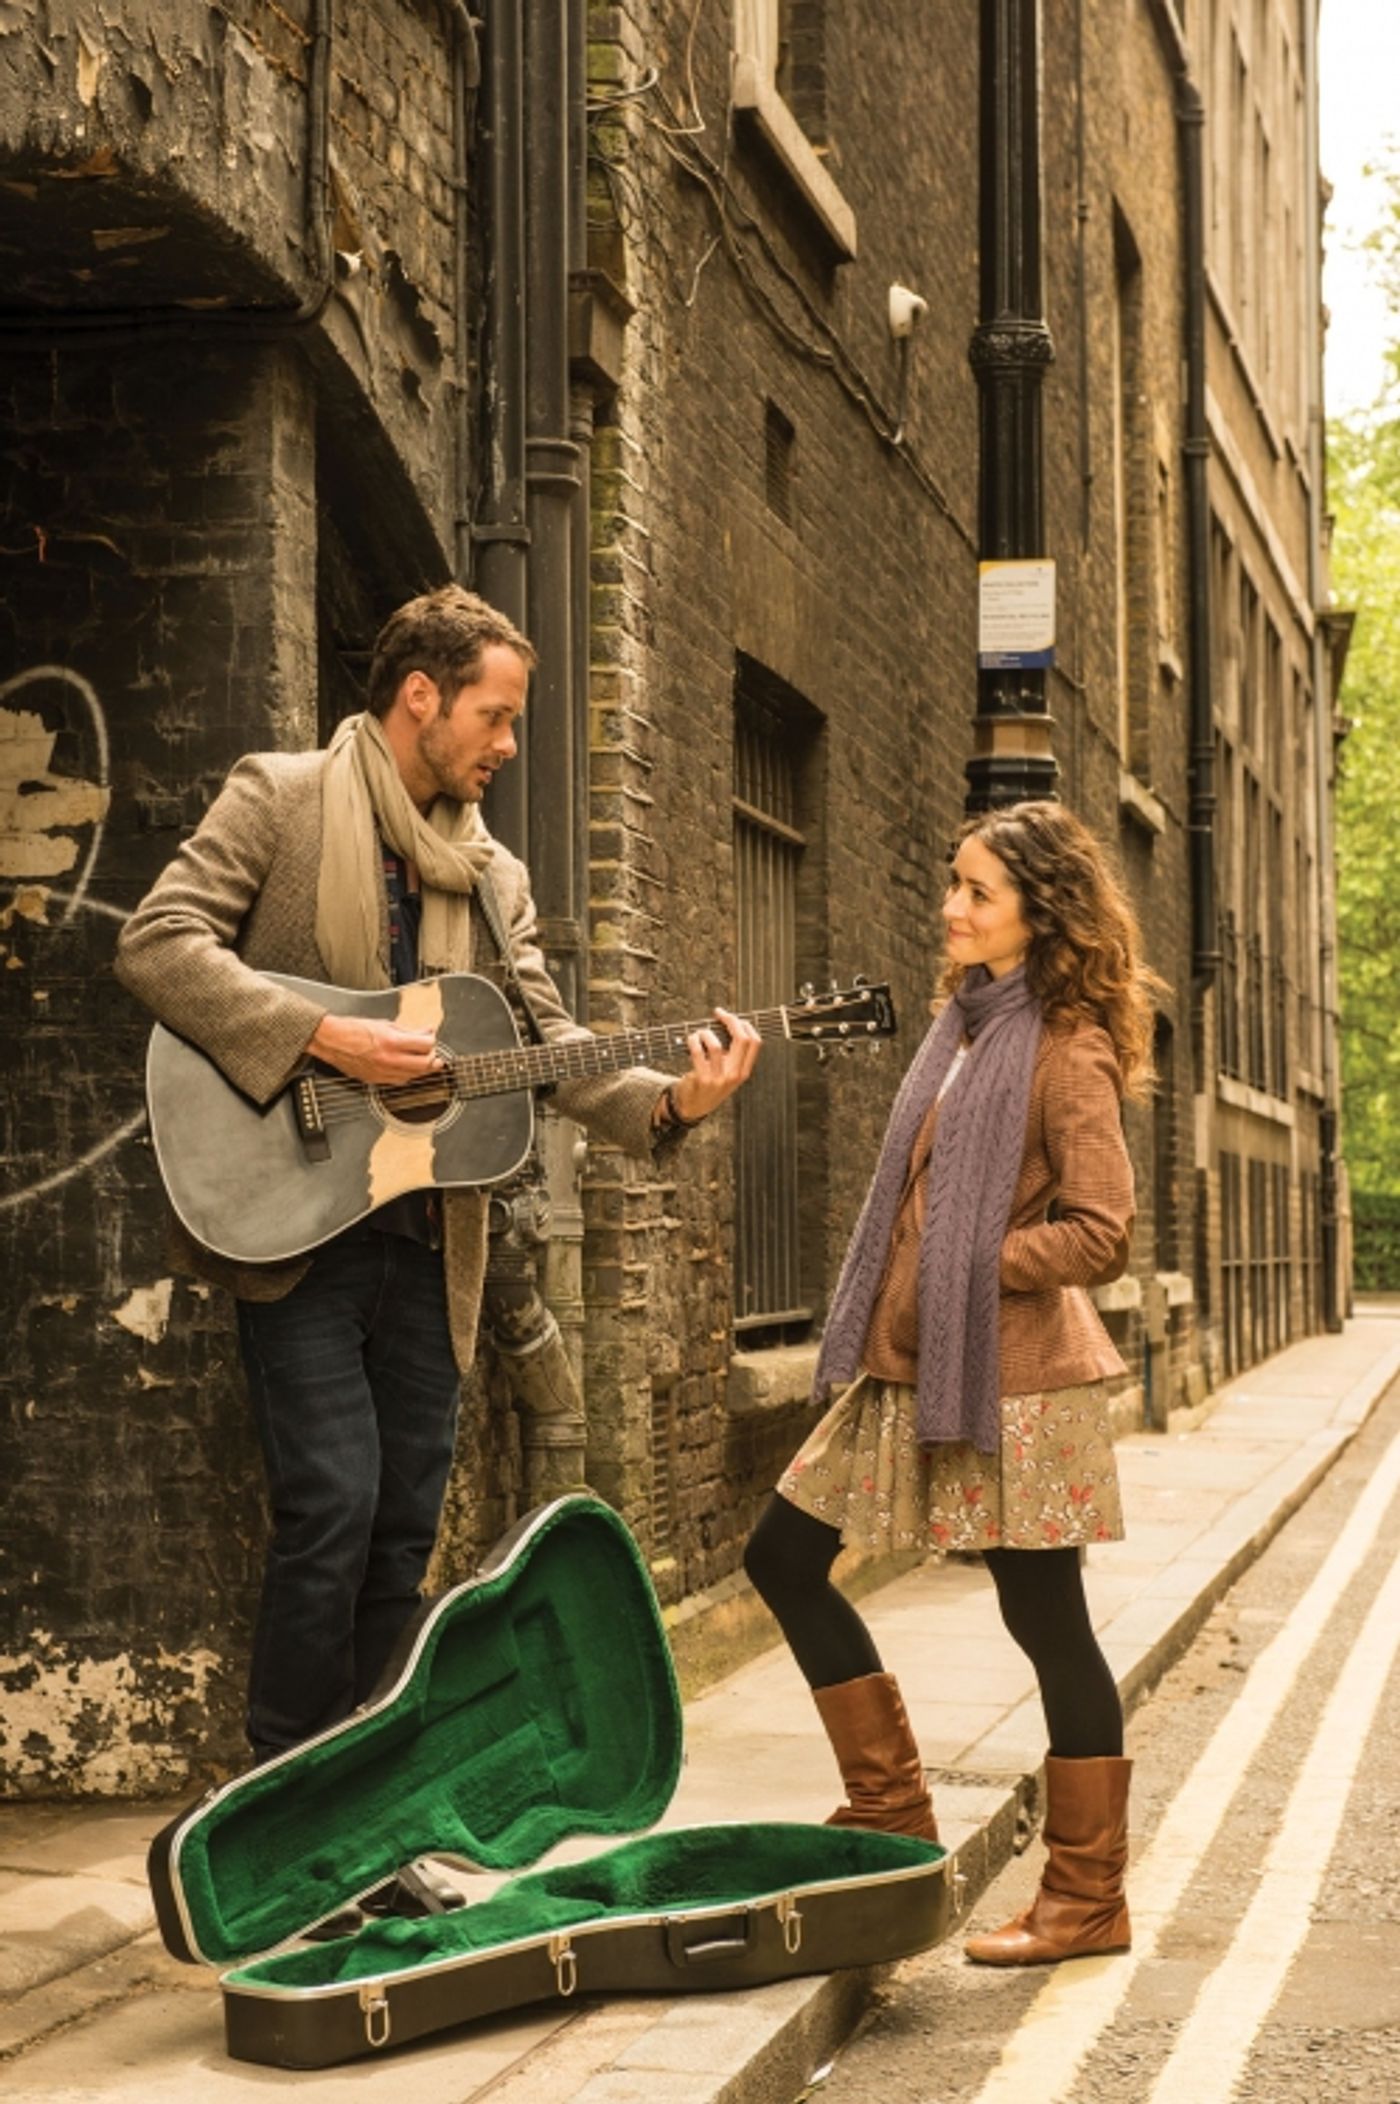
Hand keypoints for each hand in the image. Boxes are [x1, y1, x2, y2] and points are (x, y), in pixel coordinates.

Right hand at [308, 1012, 441, 1083]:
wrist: (332, 1041)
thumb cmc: (353, 1029)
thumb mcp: (384, 1024)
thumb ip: (408, 1030)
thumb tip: (426, 1031)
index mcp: (392, 1042)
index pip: (425, 1045)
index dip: (431, 1041)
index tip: (430, 1038)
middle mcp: (389, 1059)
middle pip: (424, 1064)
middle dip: (432, 1059)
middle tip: (434, 1055)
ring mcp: (383, 1072)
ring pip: (414, 1076)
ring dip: (422, 1069)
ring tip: (425, 1062)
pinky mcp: (376, 1080)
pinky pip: (400, 1081)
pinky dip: (408, 1075)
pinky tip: (409, 1069)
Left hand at [668, 1007, 760, 1122]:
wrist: (693, 1107)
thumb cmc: (710, 1085)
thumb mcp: (728, 1073)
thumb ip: (732, 1054)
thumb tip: (727, 1023)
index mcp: (743, 1071)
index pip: (755, 1042)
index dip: (745, 1024)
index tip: (733, 1017)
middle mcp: (734, 1074)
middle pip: (741, 1039)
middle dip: (730, 1020)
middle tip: (719, 1014)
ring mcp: (719, 1078)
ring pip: (716, 1045)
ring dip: (706, 1033)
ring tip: (700, 1033)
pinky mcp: (702, 1079)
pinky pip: (698, 1052)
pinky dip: (693, 1041)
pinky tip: (691, 1039)